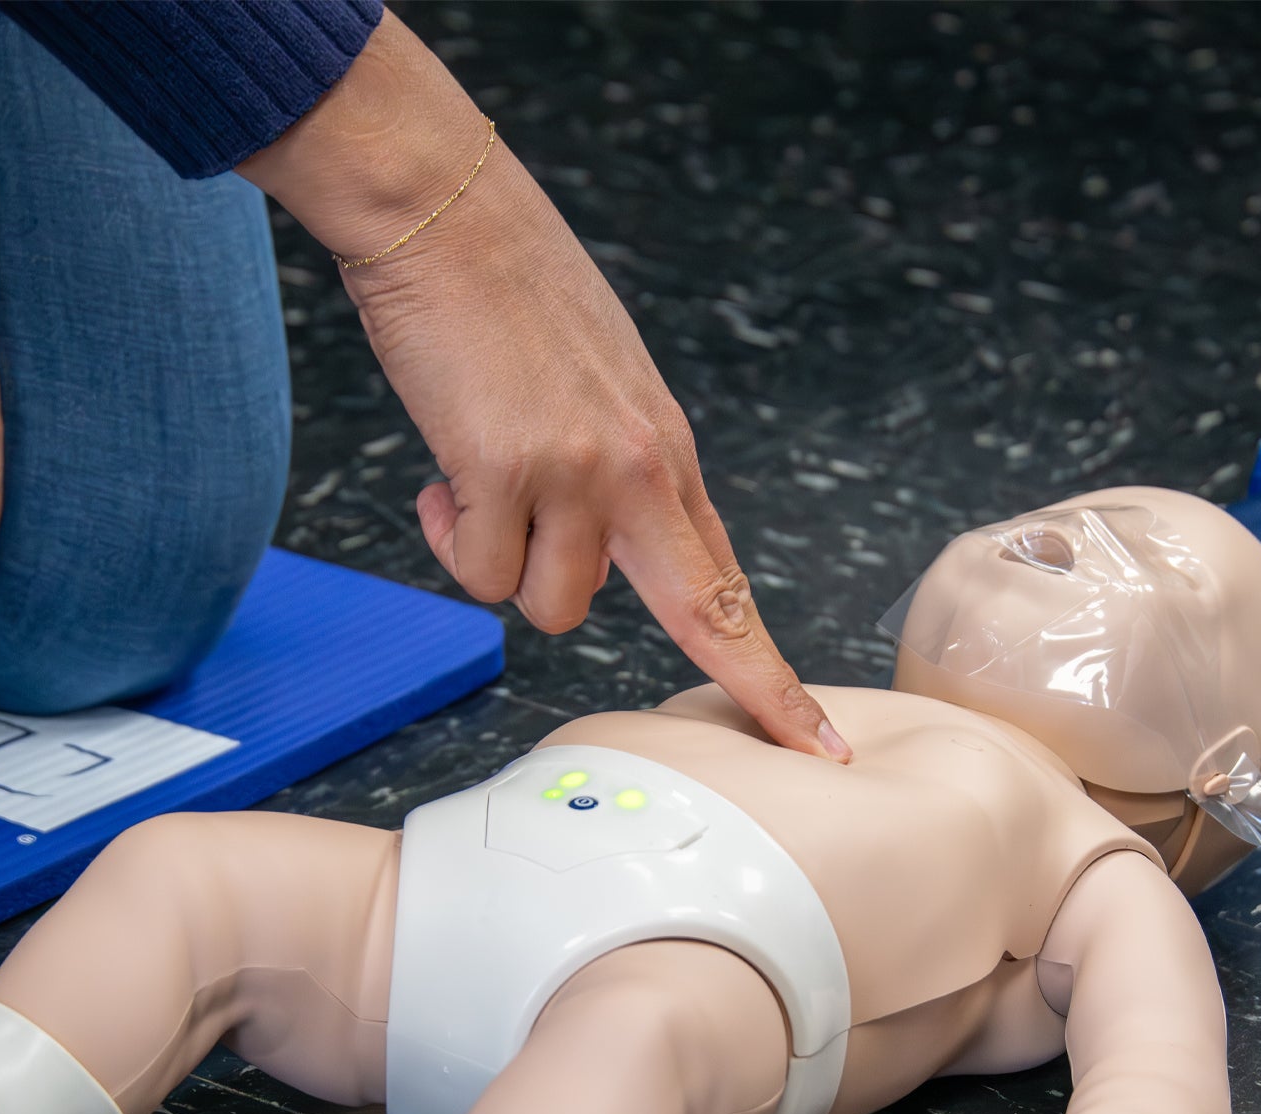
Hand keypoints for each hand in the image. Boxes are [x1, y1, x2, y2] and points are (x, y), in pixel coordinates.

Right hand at [240, 15, 848, 761]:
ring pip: (548, 607)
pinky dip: (450, 536)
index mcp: (666, 452)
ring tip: (477, 489)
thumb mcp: (597, 393)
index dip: (771, 671)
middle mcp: (640, 470)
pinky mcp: (506, 471)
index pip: (727, 581)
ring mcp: (579, 472)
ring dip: (503, 567)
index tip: (817, 739)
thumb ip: (614, 485)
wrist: (444, 214)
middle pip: (701, 615)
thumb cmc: (508, 298)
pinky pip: (480, 572)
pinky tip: (443, 473)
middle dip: (757, 687)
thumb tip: (593, 567)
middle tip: (809, 751)